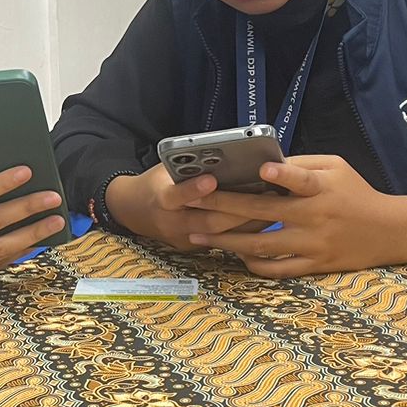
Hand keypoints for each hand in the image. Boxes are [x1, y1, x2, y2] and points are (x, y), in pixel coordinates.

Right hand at [104, 164, 270, 251]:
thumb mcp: (165, 169)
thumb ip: (188, 167)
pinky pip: (221, 243)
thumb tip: (224, 157)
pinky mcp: (194, 250)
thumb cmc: (158, 183)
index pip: (176, 196)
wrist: (134, 211)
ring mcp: (183, 240)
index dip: (194, 189)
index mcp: (161, 198)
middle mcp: (171, 223)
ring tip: (272, 208)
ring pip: (220, 236)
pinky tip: (264, 222)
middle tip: (265, 196)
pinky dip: (243, 233)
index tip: (212, 179)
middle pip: (207, 221)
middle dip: (238, 211)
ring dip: (248, 224)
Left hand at [187, 155, 406, 276]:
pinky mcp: (314, 265)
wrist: (389, 231)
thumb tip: (263, 164)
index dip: (282, 174)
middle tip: (192, 199)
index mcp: (321, 189)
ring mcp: (312, 244)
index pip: (301, 179)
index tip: (261, 169)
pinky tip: (234, 255)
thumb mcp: (337, 167)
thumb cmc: (356, 193)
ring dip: (226, 240)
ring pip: (261, 246)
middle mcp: (314, 217)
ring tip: (197, 234)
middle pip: (263, 212)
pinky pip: (277, 269)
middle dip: (223, 205)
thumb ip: (302, 164)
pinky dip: (253, 264)